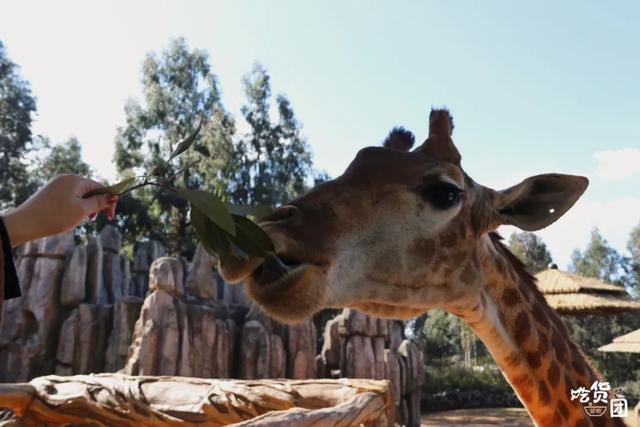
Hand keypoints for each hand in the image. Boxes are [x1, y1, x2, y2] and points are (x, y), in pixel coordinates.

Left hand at [2, 174, 117, 246]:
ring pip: (79, 194)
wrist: (25, 223)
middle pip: (89, 190)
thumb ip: (99, 202)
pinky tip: (70, 217)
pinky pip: (69, 197)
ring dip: (85, 206)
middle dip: (96, 204)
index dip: (108, 201)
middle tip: (95, 219)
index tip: (110, 216)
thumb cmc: (55, 216)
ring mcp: (56, 185)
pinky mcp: (50, 192)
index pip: (99, 187)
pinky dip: (74, 206)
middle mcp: (66, 178)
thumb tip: (113, 196)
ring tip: (82, 219)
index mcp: (75, 180)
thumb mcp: (82, 210)